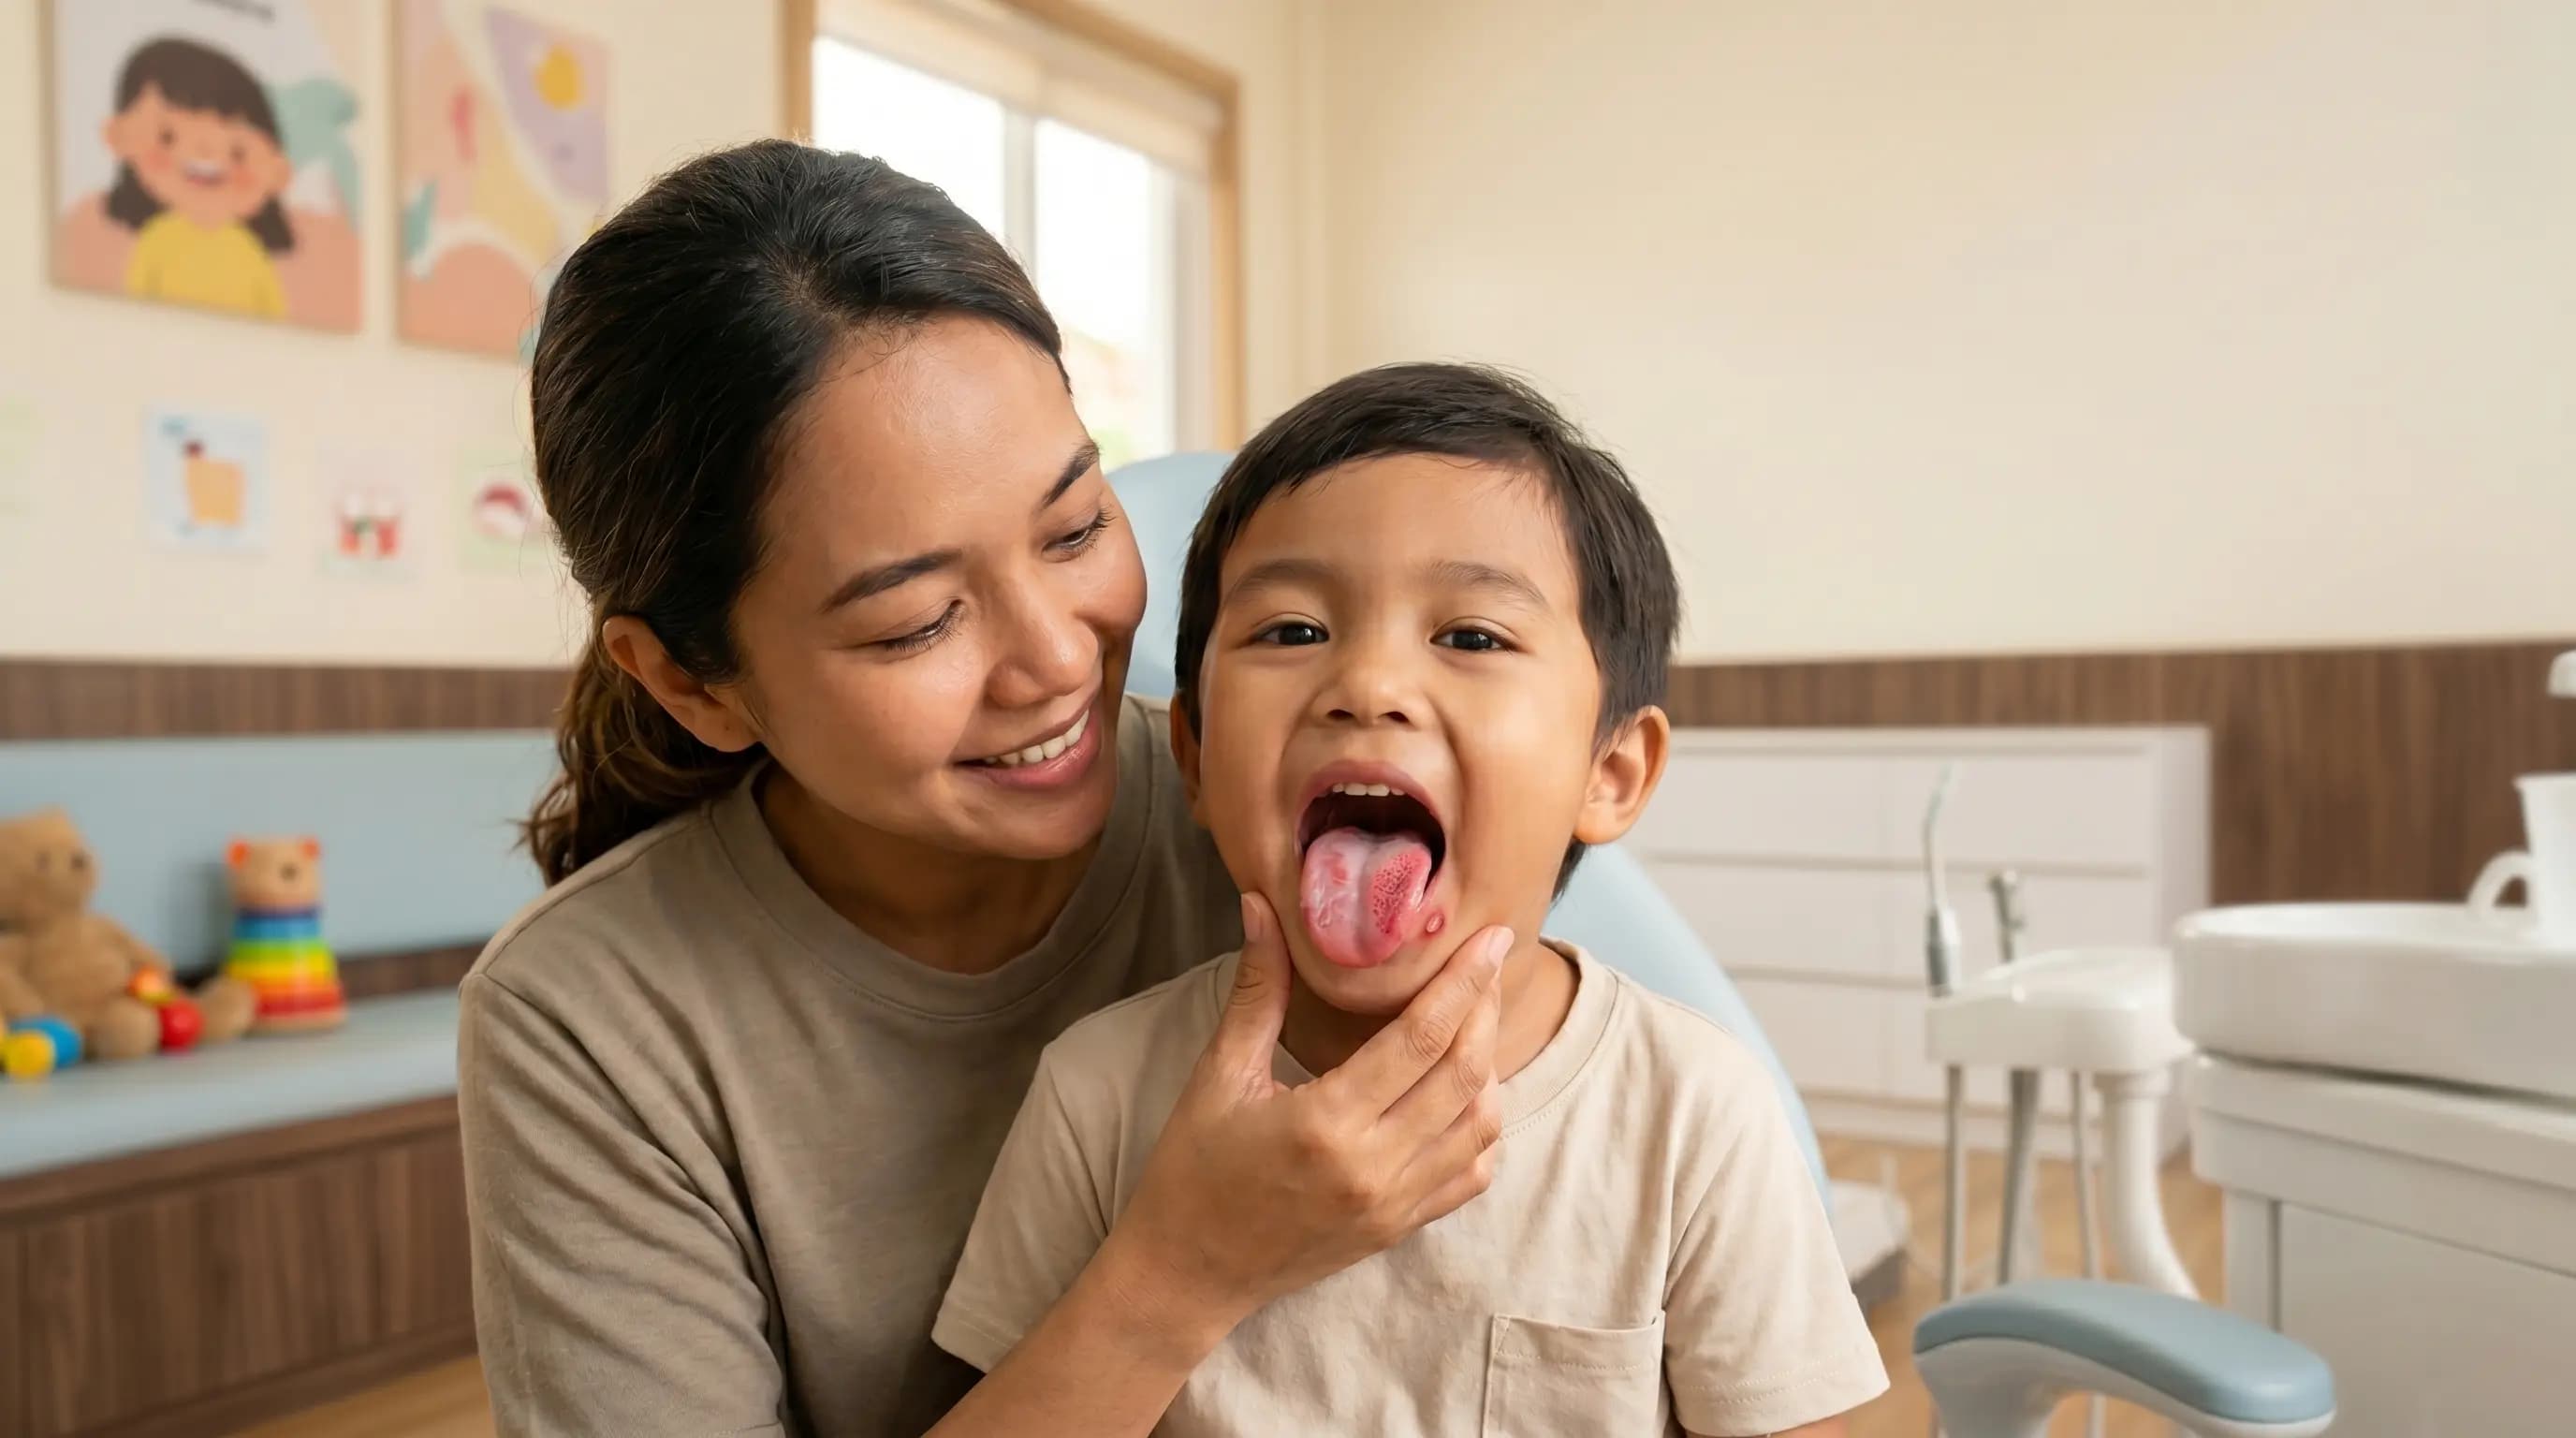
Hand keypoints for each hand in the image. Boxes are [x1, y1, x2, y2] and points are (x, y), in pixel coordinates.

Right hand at [1104, 892, 1510, 1343]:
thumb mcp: (1218, 1075)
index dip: (1463, 981)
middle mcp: (1374, 1167)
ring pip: (1480, 1125)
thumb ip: (1257, 990)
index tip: (1491, 937)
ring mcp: (1394, 1204)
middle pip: (1465, 1074)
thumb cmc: (1193, 1170)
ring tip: (1471, 1022)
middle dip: (1485, 1010)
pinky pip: (1470, 1174)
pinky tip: (1461, 1092)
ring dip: (1488, 1067)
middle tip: (1485, 964)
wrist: (1188, 1273)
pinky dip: (1481, 1127)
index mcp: (1327, 1122)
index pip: (1421, 1038)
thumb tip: (1261, 906)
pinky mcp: (1400, 1227)